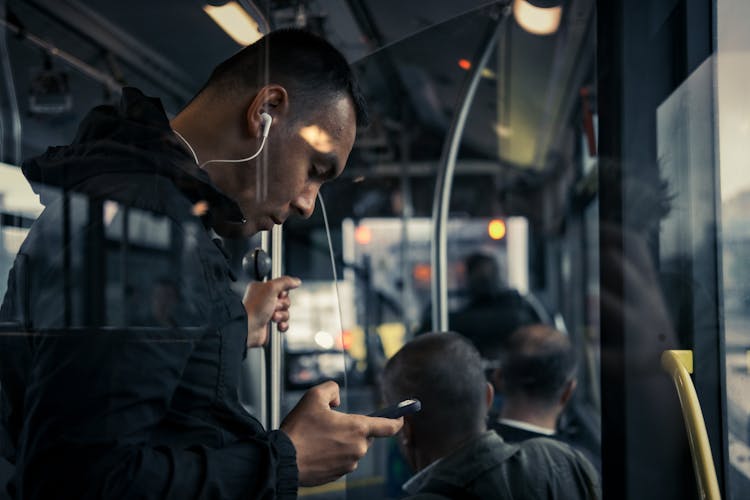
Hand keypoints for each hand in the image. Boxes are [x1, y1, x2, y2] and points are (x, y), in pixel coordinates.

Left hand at [243, 275, 300, 347]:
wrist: (248, 328)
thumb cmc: (255, 308)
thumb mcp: (271, 288)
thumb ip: (285, 281)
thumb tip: (296, 281)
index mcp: (262, 289)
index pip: (281, 287)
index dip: (283, 292)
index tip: (279, 295)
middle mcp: (264, 300)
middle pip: (285, 300)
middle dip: (282, 305)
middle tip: (274, 307)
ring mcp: (267, 313)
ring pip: (285, 312)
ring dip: (282, 316)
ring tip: (272, 317)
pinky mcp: (270, 324)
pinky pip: (284, 323)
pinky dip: (283, 325)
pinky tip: (277, 325)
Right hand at [280, 381, 402, 486]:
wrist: (283, 459)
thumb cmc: (299, 429)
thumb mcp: (314, 396)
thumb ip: (332, 389)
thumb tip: (337, 399)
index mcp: (357, 428)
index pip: (388, 426)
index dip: (397, 420)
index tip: (401, 417)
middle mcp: (358, 448)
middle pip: (364, 435)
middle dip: (352, 428)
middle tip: (331, 423)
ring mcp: (348, 464)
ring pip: (352, 447)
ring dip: (341, 441)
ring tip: (318, 437)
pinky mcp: (338, 475)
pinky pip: (341, 460)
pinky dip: (333, 453)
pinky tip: (317, 449)